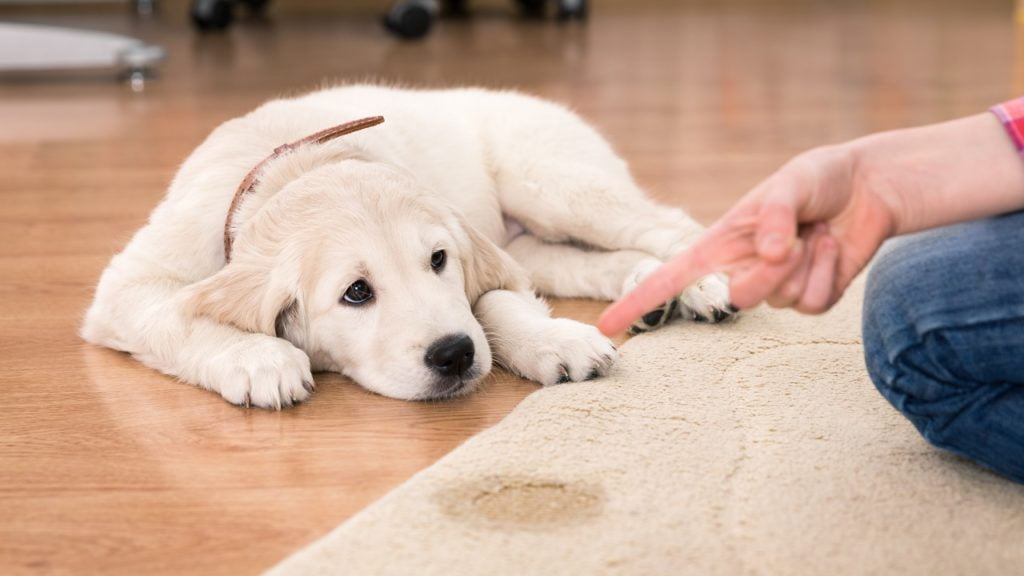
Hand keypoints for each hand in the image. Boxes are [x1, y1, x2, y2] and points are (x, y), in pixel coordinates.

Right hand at [598, 144, 895, 335]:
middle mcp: (742, 269)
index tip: (608, 326)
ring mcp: (776, 287)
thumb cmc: (818, 178)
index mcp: (720, 243)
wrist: (868, 187)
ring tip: (817, 233)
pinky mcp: (810, 297)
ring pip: (780, 301)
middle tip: (794, 240)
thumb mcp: (792, 182)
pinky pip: (812, 304)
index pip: (670, 278)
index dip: (637, 301)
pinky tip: (833, 247)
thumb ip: (774, 215)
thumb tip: (767, 254)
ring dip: (806, 264)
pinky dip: (828, 273)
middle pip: (738, 299)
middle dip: (769, 274)